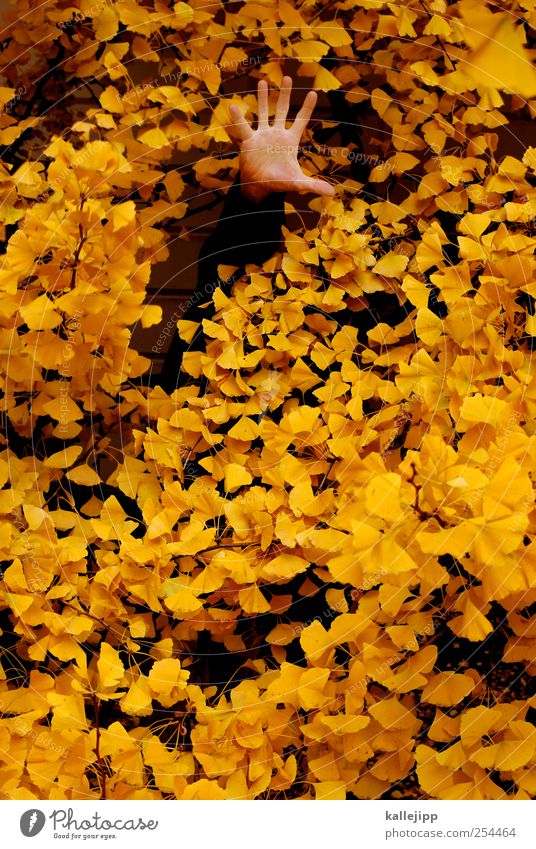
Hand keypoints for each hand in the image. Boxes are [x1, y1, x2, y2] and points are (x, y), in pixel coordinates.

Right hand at [228, 76, 334, 202]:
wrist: (259, 187)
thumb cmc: (278, 183)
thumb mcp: (297, 183)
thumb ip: (313, 186)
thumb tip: (332, 193)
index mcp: (290, 141)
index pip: (301, 121)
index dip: (306, 108)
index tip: (313, 93)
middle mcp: (277, 134)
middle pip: (281, 110)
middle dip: (284, 94)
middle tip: (287, 77)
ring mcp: (262, 135)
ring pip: (263, 112)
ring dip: (262, 98)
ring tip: (262, 81)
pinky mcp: (249, 141)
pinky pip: (243, 127)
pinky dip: (237, 118)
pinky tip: (233, 106)